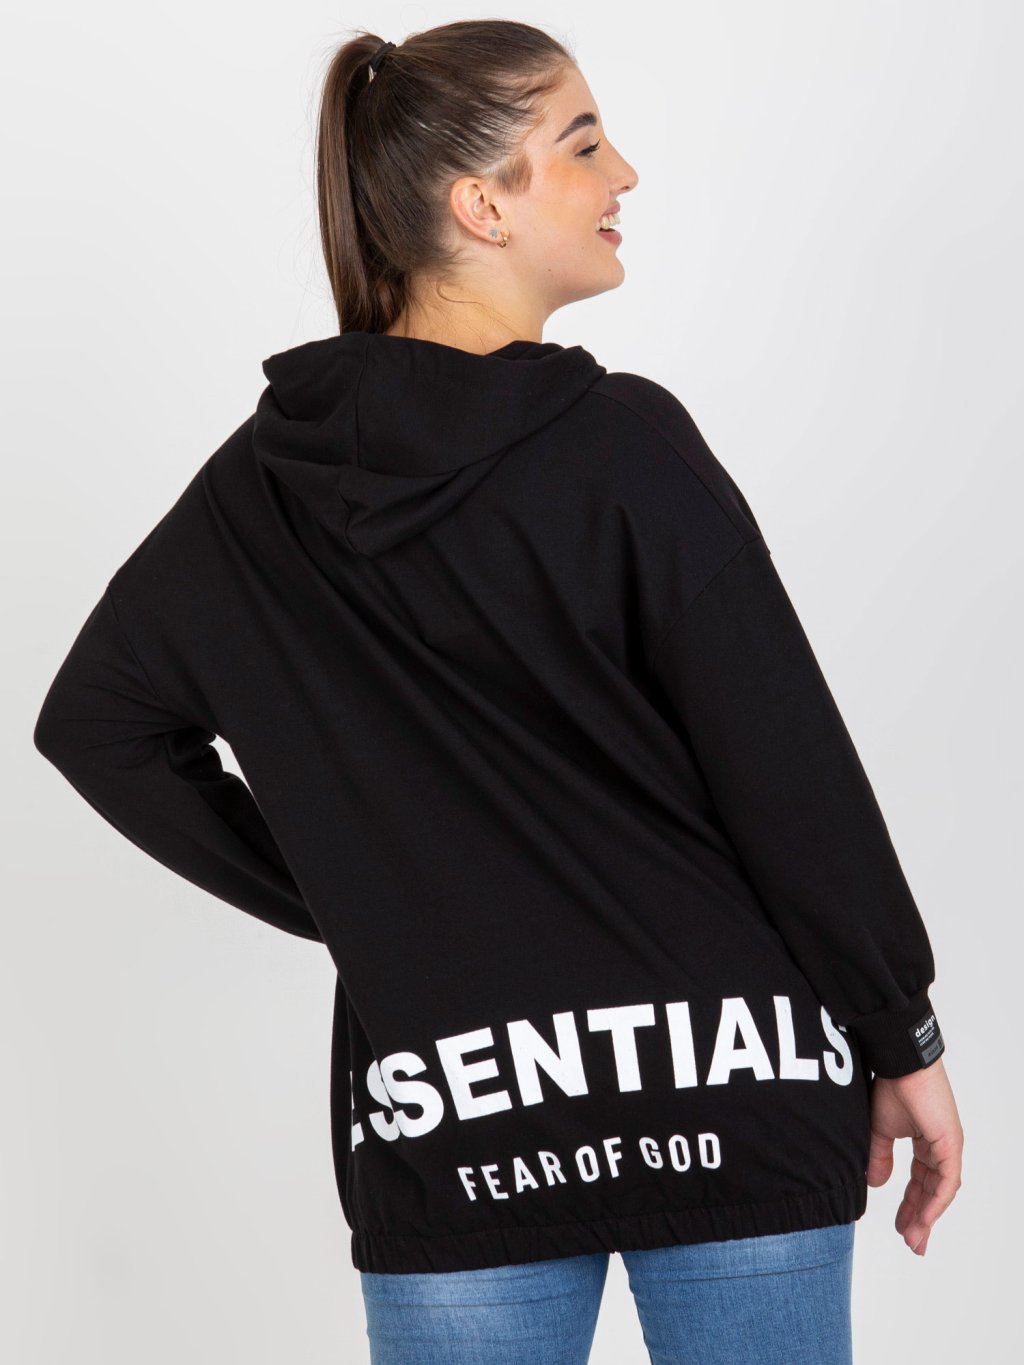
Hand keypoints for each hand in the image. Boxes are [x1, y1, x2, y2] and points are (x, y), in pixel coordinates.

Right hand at [866, 1055, 962, 1254]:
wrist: (899, 1064)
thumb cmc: (890, 1086)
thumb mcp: (880, 1130)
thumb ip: (880, 1157)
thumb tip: (876, 1183)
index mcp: (926, 1143)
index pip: (920, 1182)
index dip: (910, 1206)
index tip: (902, 1228)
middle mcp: (940, 1148)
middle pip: (932, 1191)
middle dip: (920, 1219)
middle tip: (912, 1244)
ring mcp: (948, 1147)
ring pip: (940, 1191)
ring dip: (927, 1217)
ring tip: (915, 1239)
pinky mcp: (950, 1144)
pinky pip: (946, 1181)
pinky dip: (935, 1202)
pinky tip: (924, 1219)